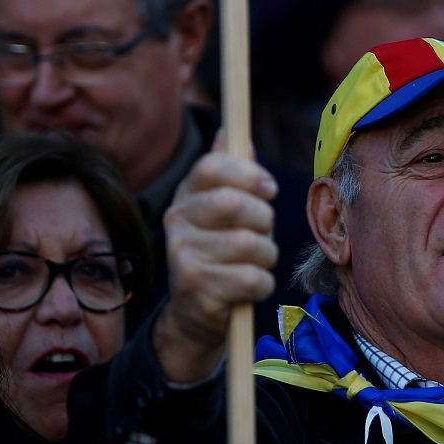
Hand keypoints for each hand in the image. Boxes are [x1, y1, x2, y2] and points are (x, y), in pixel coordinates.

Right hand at [153, 134, 278, 383]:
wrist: (194, 314)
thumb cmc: (220, 250)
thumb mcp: (220, 210)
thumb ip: (230, 171)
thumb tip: (230, 129)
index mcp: (185, 195)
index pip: (214, 165)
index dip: (250, 173)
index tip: (268, 189)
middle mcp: (176, 221)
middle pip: (236, 203)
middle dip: (263, 219)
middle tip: (261, 232)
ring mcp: (182, 256)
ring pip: (252, 244)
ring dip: (267, 256)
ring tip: (254, 263)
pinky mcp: (197, 289)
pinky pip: (254, 278)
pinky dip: (263, 285)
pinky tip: (248, 287)